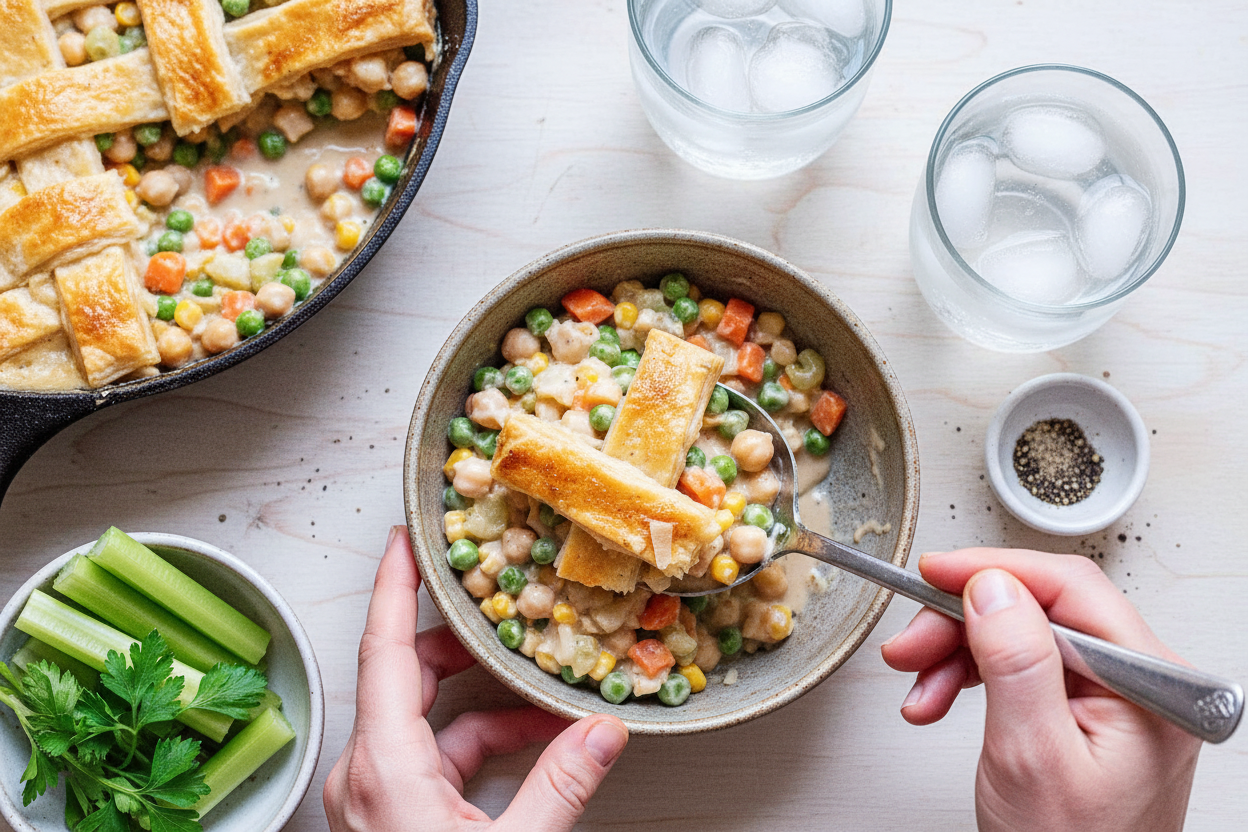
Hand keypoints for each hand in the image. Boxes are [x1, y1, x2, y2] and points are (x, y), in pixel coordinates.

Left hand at [324, 526, 628, 830]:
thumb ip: (561, 784)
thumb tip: (605, 731)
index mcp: (383, 767)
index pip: (383, 651)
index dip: (394, 587)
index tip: (404, 539)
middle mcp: (363, 774)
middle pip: (405, 675)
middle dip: (462, 645)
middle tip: (505, 615)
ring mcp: (369, 796)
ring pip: (422, 720)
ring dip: (485, 706)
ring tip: (547, 705)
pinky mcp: (383, 817)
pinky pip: (428, 759)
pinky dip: (476, 745)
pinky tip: (530, 748)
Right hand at [881, 548, 1201, 831]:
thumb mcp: (1030, 756)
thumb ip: (1016, 661)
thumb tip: (992, 584)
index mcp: (1147, 685)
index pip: (1068, 588)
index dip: (993, 571)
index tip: (932, 574)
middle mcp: (1139, 683)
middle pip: (1039, 610)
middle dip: (962, 622)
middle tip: (909, 645)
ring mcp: (1114, 699)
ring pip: (1022, 636)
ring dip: (957, 653)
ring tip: (915, 683)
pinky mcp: (1085, 714)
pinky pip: (1022, 669)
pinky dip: (971, 678)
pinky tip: (937, 698)